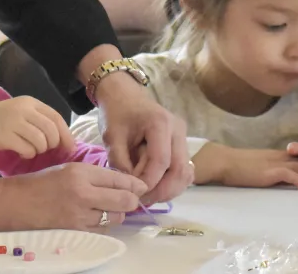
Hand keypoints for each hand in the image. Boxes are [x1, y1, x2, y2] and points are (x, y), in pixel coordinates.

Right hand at [0, 96, 74, 158]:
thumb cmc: (3, 121)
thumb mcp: (22, 113)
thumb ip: (41, 121)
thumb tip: (66, 142)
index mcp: (30, 102)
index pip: (56, 117)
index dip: (66, 134)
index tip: (70, 148)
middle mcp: (23, 109)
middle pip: (51, 131)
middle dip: (52, 144)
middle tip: (44, 148)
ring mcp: (13, 122)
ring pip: (41, 142)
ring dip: (39, 150)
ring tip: (30, 148)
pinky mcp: (5, 136)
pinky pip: (28, 150)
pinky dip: (28, 154)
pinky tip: (21, 152)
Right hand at [0, 163, 146, 230]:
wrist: (12, 204)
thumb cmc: (38, 184)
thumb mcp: (66, 170)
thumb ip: (92, 176)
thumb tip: (120, 183)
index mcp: (80, 172)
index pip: (118, 178)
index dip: (134, 184)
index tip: (141, 187)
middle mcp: (82, 193)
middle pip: (124, 200)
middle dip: (131, 201)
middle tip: (132, 201)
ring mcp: (78, 215)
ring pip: (114, 217)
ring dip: (115, 214)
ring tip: (107, 209)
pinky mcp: (74, 231)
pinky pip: (100, 230)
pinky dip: (102, 225)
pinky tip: (93, 218)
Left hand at [96, 73, 191, 203]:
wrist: (124, 96)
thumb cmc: (116, 113)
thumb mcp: (111, 137)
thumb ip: (120, 162)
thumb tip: (131, 188)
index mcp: (160, 123)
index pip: (161, 161)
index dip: (149, 181)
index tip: (133, 192)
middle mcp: (178, 130)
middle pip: (180, 170)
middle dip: (161, 190)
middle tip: (142, 200)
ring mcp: (183, 137)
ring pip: (185, 173)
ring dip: (169, 190)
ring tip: (147, 196)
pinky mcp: (182, 145)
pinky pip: (184, 170)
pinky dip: (172, 184)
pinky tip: (155, 188)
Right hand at [196, 145, 297, 188]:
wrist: (224, 161)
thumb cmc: (238, 167)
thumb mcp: (261, 168)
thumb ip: (273, 171)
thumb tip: (284, 178)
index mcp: (280, 158)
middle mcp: (282, 159)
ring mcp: (275, 164)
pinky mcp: (267, 172)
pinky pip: (286, 174)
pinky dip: (297, 179)